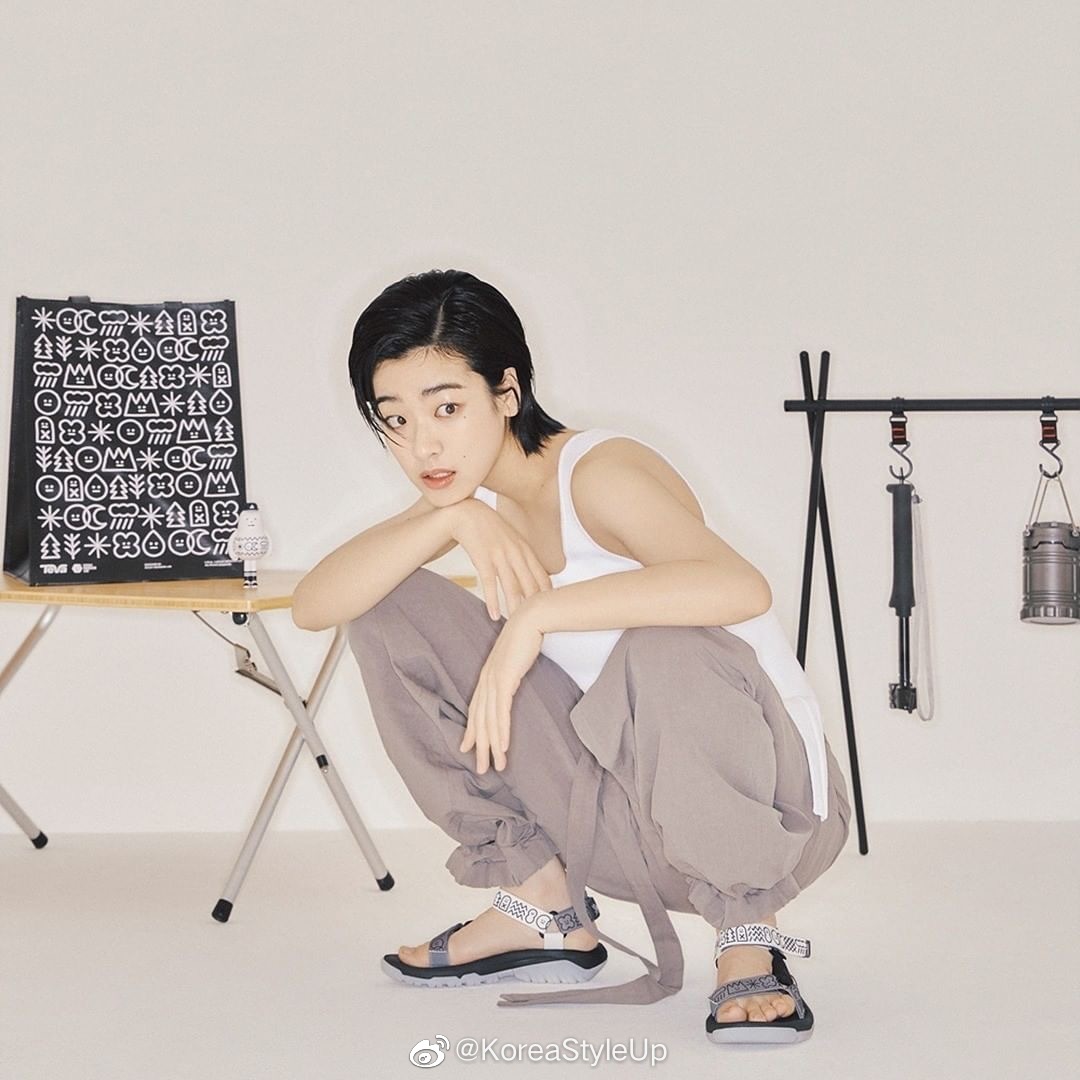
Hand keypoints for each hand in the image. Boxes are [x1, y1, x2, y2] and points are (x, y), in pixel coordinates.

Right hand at [450, 498, 551, 619]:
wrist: (468, 514)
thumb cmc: (491, 529)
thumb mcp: (513, 540)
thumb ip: (524, 558)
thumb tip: (534, 577)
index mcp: (525, 550)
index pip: (543, 578)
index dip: (548, 597)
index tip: (550, 613)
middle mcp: (516, 553)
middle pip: (530, 586)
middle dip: (535, 607)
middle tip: (538, 626)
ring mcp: (500, 556)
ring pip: (512, 588)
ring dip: (515, 609)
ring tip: (517, 625)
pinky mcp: (483, 559)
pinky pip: (490, 584)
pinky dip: (493, 601)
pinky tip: (494, 615)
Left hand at [460, 598, 544, 773]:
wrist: (531, 618)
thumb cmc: (526, 635)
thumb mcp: (515, 658)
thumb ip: (510, 671)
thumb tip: (512, 681)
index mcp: (487, 675)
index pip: (476, 709)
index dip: (472, 730)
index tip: (468, 747)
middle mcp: (486, 680)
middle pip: (480, 720)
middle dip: (480, 746)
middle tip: (482, 769)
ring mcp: (493, 680)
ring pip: (490, 720)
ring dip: (493, 745)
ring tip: (496, 765)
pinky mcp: (504, 680)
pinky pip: (501, 711)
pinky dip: (501, 731)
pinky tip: (502, 747)